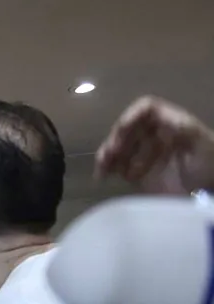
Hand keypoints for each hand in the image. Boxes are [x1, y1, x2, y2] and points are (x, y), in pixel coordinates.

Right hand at [96, 96, 213, 194]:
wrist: (206, 194)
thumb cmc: (208, 165)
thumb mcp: (201, 142)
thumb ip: (182, 127)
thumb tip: (157, 116)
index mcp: (169, 123)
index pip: (145, 109)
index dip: (131, 115)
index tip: (121, 129)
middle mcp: (153, 135)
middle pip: (127, 128)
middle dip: (115, 138)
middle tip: (109, 154)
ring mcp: (143, 154)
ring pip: (117, 147)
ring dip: (106, 154)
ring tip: (102, 168)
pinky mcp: (135, 173)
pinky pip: (115, 166)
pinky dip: (105, 169)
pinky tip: (101, 176)